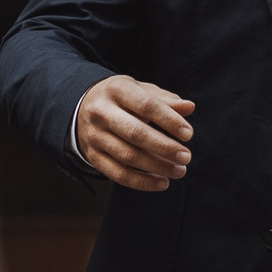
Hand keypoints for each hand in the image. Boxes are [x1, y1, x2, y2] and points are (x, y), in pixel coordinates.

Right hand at [74, 75, 195, 191]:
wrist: (82, 106)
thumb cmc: (122, 98)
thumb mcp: (141, 90)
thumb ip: (165, 100)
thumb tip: (189, 107)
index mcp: (116, 90)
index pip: (146, 105)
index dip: (169, 120)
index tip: (189, 134)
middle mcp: (101, 112)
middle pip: (135, 133)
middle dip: (164, 147)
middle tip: (186, 157)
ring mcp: (95, 136)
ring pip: (127, 156)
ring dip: (157, 167)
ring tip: (179, 171)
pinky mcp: (93, 156)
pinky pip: (118, 174)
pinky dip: (142, 182)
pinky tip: (162, 182)